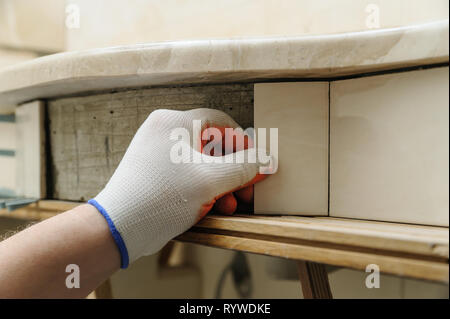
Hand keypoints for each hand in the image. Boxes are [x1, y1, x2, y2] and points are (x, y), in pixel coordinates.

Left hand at [89, 108, 274, 267]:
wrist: (118, 228)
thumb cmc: (161, 197)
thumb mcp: (212, 181)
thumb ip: (244, 167)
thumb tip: (267, 159)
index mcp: (175, 122)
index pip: (221, 123)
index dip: (244, 142)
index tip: (257, 163)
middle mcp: (164, 131)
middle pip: (212, 144)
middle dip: (233, 171)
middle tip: (246, 191)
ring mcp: (155, 151)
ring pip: (200, 162)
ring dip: (220, 183)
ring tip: (230, 205)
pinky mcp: (152, 170)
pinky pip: (186, 172)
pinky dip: (202, 187)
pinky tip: (212, 206)